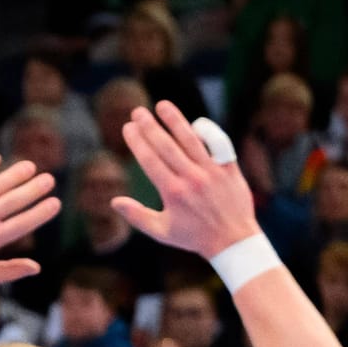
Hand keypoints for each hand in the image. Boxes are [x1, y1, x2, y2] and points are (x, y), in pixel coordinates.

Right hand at [112, 103, 260, 259]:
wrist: (232, 240)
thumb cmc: (194, 237)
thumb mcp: (162, 232)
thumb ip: (137, 215)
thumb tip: (114, 201)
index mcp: (173, 192)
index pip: (150, 160)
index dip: (137, 141)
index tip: (128, 127)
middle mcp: (191, 178)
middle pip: (166, 145)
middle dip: (149, 126)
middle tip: (137, 111)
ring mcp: (211, 171)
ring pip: (190, 139)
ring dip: (175, 120)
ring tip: (162, 105)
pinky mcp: (228, 168)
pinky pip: (216, 143)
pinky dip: (205, 131)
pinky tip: (192, 123)